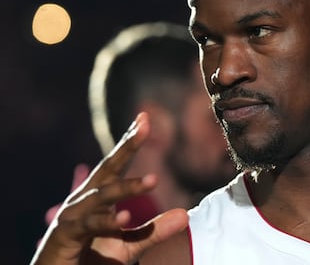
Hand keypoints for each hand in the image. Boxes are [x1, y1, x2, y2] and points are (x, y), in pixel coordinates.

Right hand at [30, 113, 188, 264]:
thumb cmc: (93, 259)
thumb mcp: (129, 245)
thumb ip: (155, 231)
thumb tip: (185, 215)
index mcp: (99, 196)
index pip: (117, 164)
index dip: (130, 142)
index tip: (145, 118)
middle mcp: (84, 200)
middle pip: (108, 167)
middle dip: (127, 146)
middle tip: (146, 125)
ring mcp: (72, 215)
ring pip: (103, 196)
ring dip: (128, 188)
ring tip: (154, 181)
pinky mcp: (65, 235)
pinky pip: (89, 225)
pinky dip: (107, 222)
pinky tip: (125, 218)